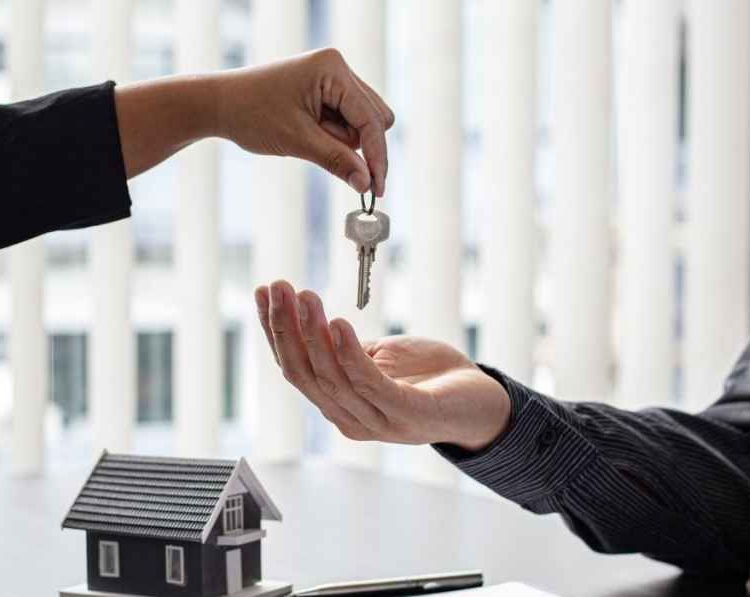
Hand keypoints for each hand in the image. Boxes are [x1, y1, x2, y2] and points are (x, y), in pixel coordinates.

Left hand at [114, 48, 393, 193]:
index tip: (377, 189)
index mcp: (333, 69)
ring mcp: (332, 77)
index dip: (377, 157)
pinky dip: (334, 135)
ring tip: (308, 141)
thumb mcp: (297, 142)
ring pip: (362, 121)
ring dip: (344, 141)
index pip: (371, 119)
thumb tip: (366, 183)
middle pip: (374, 118)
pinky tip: (309, 135)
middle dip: (359, 146)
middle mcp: (337, 67)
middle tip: (336, 165)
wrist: (218, 104)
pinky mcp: (324, 89)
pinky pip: (346, 119)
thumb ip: (337, 161)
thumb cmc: (251, 115)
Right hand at [253, 280, 510, 450]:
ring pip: (332, 377)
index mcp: (340, 406)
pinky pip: (369, 384)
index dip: (276, 331)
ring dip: (312, 333)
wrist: (484, 404)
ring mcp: (379, 421)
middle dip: (286, 328)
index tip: (265, 292)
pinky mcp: (408, 414)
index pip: (295, 369)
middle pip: (305, 374)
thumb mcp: (380, 359)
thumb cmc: (431, 378)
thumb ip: (346, 351)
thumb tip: (312, 321)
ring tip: (305, 296)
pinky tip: (337, 324)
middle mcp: (351, 419)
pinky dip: (349, 353)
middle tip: (278, 288)